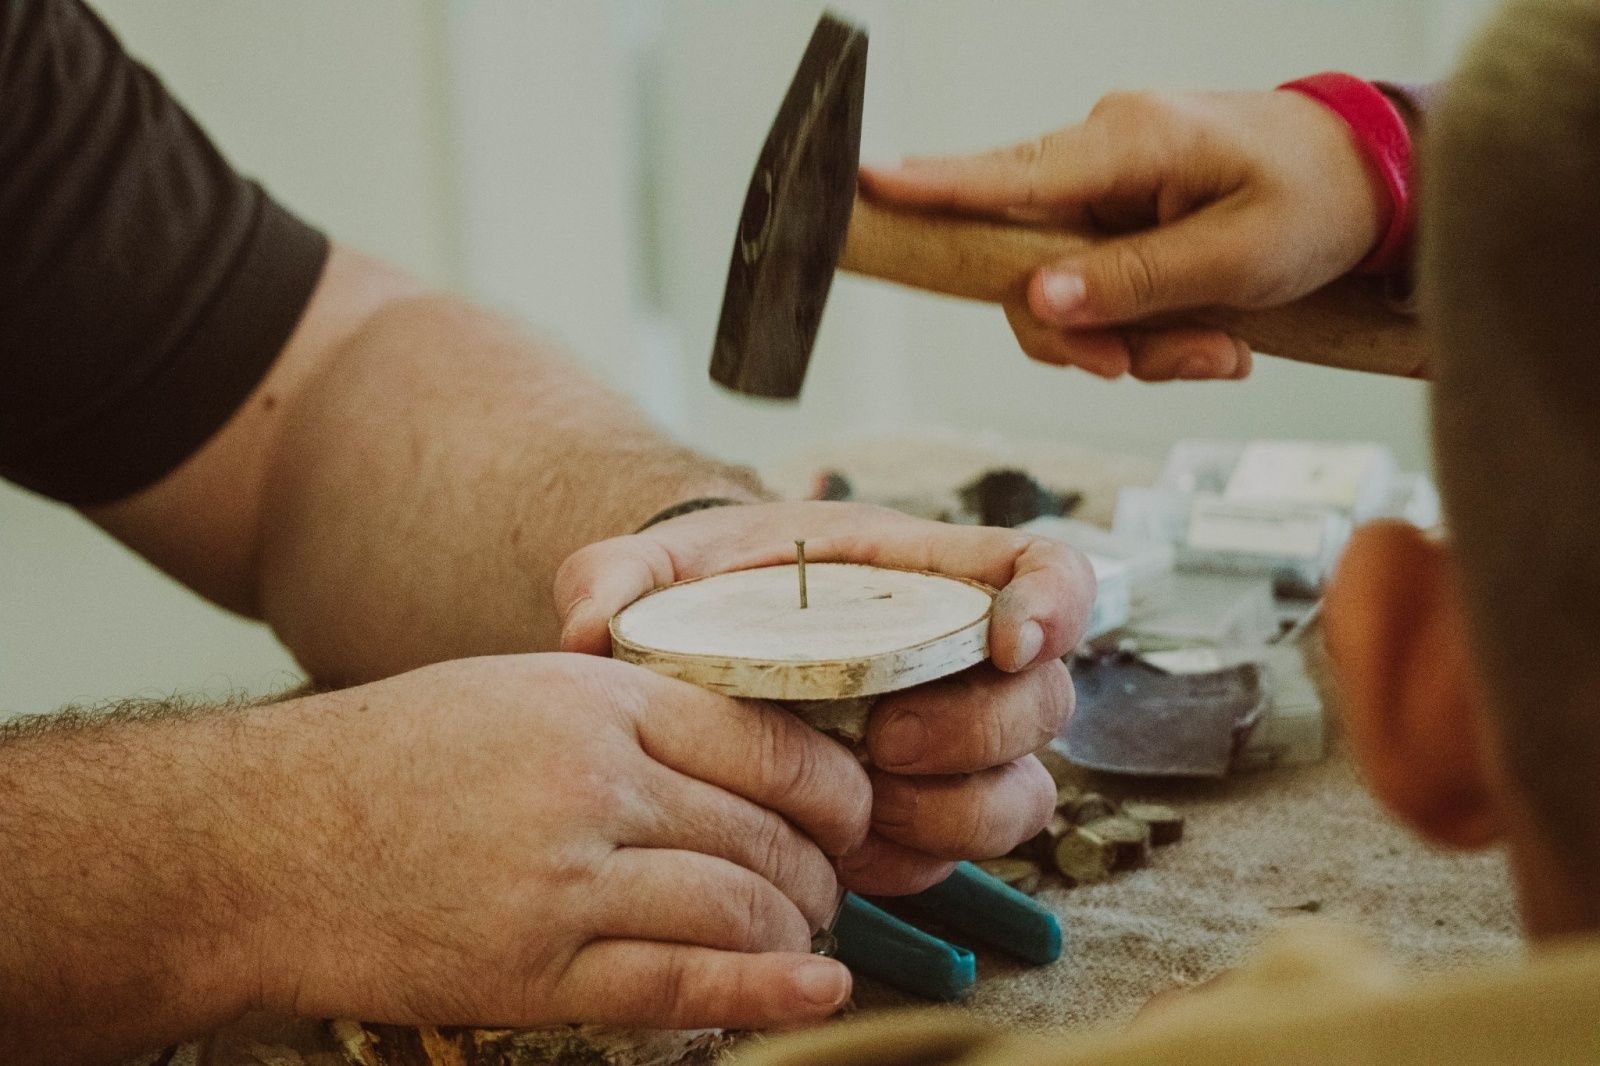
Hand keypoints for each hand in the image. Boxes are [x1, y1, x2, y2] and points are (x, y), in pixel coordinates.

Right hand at [238, 654, 870, 1029]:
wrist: (267, 840)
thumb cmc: (396, 759)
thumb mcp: (526, 692)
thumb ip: (638, 716)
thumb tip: (753, 761)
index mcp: (600, 700)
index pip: (773, 746)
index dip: (836, 792)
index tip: (849, 817)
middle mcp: (595, 782)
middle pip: (768, 835)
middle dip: (821, 873)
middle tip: (824, 888)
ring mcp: (566, 880)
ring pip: (742, 910)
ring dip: (796, 933)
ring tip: (802, 937)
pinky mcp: (535, 971)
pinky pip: (684, 985)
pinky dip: (766, 993)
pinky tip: (816, 991)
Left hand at [555, 501, 1091, 894]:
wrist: (700, 649)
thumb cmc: (704, 593)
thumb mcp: (660, 567)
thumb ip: (618, 575)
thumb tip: (588, 627)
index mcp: (925, 574)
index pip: (1045, 572)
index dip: (1056, 605)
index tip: (1010, 641)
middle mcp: (962, 662)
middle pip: (1047, 702)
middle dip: (981, 734)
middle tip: (887, 743)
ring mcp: (955, 745)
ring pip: (1020, 794)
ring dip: (954, 813)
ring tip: (861, 808)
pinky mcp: (925, 813)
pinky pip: (957, 856)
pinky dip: (909, 862)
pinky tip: (841, 850)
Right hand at [861, 89, 1387, 380]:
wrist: (1371, 180)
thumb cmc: (1317, 201)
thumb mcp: (1238, 258)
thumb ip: (1134, 283)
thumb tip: (1040, 299)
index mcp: (1130, 142)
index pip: (1010, 173)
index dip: (933, 186)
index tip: (863, 183)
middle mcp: (1103, 155)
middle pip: (1028, 266)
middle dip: (1094, 334)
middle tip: (1165, 367)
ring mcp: (1108, 186)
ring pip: (1064, 292)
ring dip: (1134, 342)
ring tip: (1219, 352)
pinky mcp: (1121, 216)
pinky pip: (1097, 287)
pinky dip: (1147, 327)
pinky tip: (1211, 336)